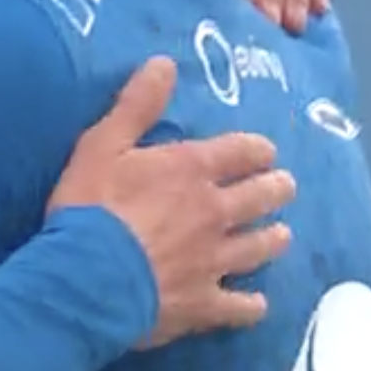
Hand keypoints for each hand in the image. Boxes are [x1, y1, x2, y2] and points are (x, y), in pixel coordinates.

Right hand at [48, 57, 293, 346]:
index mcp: (192, 171)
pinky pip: (238, 307)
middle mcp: (214, 213)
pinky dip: (251, 307)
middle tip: (285, 186)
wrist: (86, 278)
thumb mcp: (103, 144)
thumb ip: (137, 105)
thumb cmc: (90, 207)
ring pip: (259, 248)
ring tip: (283, 236)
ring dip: (273, 240)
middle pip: (261, 197)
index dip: (258, 150)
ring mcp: (214, 261)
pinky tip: (258, 306)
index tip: (266, 151)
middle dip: (277, 189)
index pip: (242, 152)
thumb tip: (165, 62)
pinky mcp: (204, 304)